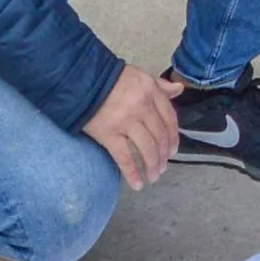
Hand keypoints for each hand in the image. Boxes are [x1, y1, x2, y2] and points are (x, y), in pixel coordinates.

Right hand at [84, 64, 182, 190]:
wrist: (80, 81)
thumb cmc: (110, 79)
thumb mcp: (139, 76)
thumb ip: (160, 86)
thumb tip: (179, 89)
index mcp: (151, 91)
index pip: (169, 118)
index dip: (173, 137)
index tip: (173, 151)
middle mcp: (142, 106)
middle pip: (160, 136)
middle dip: (163, 155)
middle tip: (163, 167)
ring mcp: (126, 121)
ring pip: (147, 148)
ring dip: (153, 166)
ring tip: (154, 176)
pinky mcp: (109, 134)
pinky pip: (124, 158)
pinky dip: (133, 173)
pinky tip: (138, 184)